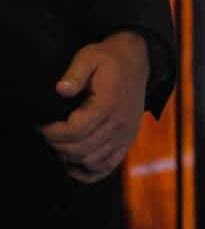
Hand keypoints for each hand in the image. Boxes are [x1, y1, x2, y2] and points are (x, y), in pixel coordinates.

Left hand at [41, 31, 150, 183]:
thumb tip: (61, 90)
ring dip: (71, 157)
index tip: (42, 126)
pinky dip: (89, 171)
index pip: (75, 131)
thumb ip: (75, 73)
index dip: (53, 133)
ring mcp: (125, 134)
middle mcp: (119, 124)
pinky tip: (74, 165)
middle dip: (57, 145)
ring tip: (60, 144)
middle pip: (81, 149)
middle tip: (47, 135)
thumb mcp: (89, 57)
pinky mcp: (127, 140)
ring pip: (93, 161)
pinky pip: (108, 166)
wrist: (137, 61)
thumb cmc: (109, 60)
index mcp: (108, 105)